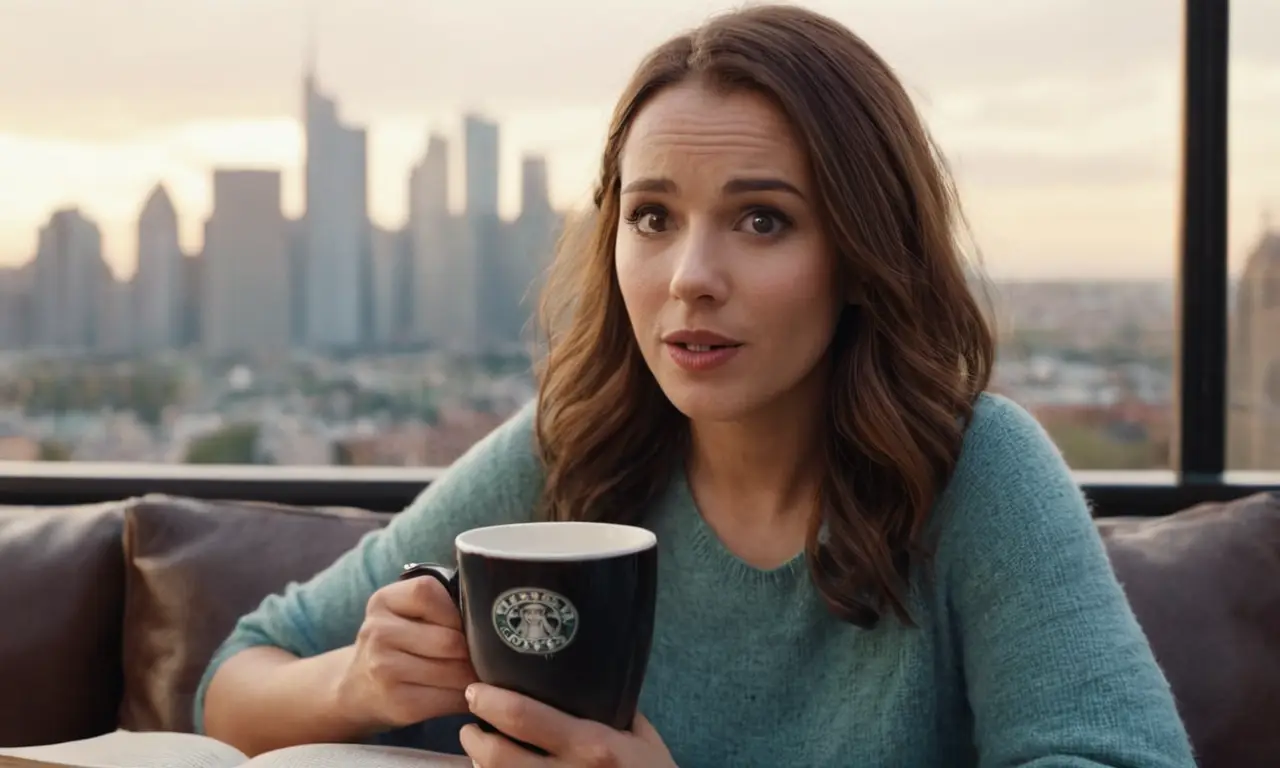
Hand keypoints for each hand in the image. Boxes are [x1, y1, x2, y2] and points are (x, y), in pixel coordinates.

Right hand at [334, 576, 478, 732]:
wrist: (357, 689)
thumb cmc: (396, 643)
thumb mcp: (402, 613)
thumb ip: (438, 604)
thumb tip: (494, 615)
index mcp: (383, 601)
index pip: (428, 591)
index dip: (455, 610)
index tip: (462, 624)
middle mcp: (378, 632)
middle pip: (449, 639)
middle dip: (473, 649)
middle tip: (486, 654)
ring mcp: (385, 670)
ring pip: (455, 671)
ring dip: (474, 675)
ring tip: (479, 673)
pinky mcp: (399, 704)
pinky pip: (450, 699)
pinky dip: (467, 697)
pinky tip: (468, 694)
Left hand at [460, 683, 676, 766]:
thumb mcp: (643, 737)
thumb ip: (613, 708)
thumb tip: (585, 679)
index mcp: (591, 745)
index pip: (524, 717)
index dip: (490, 701)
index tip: (476, 690)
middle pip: (497, 756)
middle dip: (473, 737)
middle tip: (469, 724)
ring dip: (478, 765)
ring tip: (478, 749)